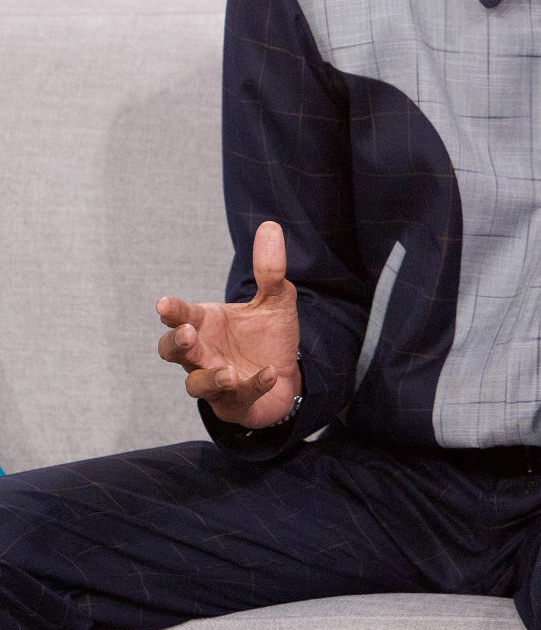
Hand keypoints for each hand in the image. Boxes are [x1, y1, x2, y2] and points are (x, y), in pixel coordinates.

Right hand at [157, 221, 300, 427]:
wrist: (288, 375)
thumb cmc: (268, 336)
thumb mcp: (276, 299)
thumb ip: (270, 269)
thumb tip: (271, 226)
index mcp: (206, 324)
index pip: (181, 315)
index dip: (172, 311)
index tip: (164, 304)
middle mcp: (203, 353)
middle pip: (173, 352)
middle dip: (176, 344)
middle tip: (187, 334)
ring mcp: (215, 381)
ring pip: (197, 384)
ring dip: (210, 377)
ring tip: (228, 371)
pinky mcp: (235, 403)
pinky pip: (239, 397)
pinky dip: (253, 385)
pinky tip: (269, 373)